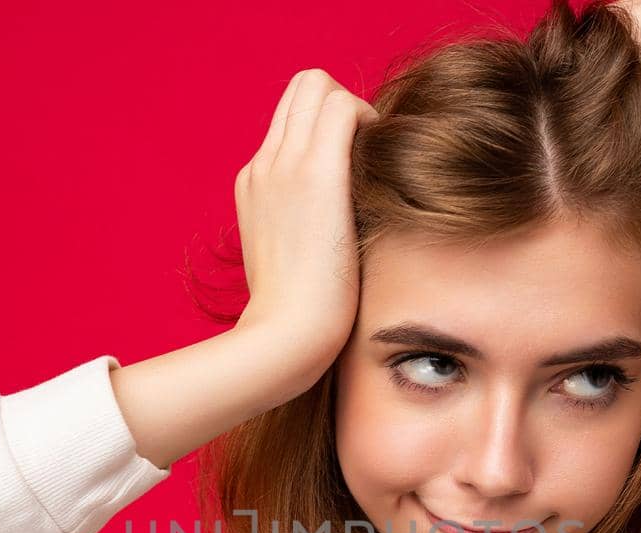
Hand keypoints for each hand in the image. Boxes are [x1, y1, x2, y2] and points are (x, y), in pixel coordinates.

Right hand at [232, 68, 380, 398]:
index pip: (293, 116)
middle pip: (305, 86)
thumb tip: (346, 223)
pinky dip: (370, 122)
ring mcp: (283, 165)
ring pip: (320, 86)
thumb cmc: (301, 316)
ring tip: (375, 164)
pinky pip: (343, 107)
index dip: (329, 124)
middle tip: (370, 154)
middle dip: (345, 105)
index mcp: (256, 184)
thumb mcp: (297, 260)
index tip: (356, 164)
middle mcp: (264, 165)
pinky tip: (383, 168)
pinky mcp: (314, 175)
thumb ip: (310, 226)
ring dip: (358, 112)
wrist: (284, 337)